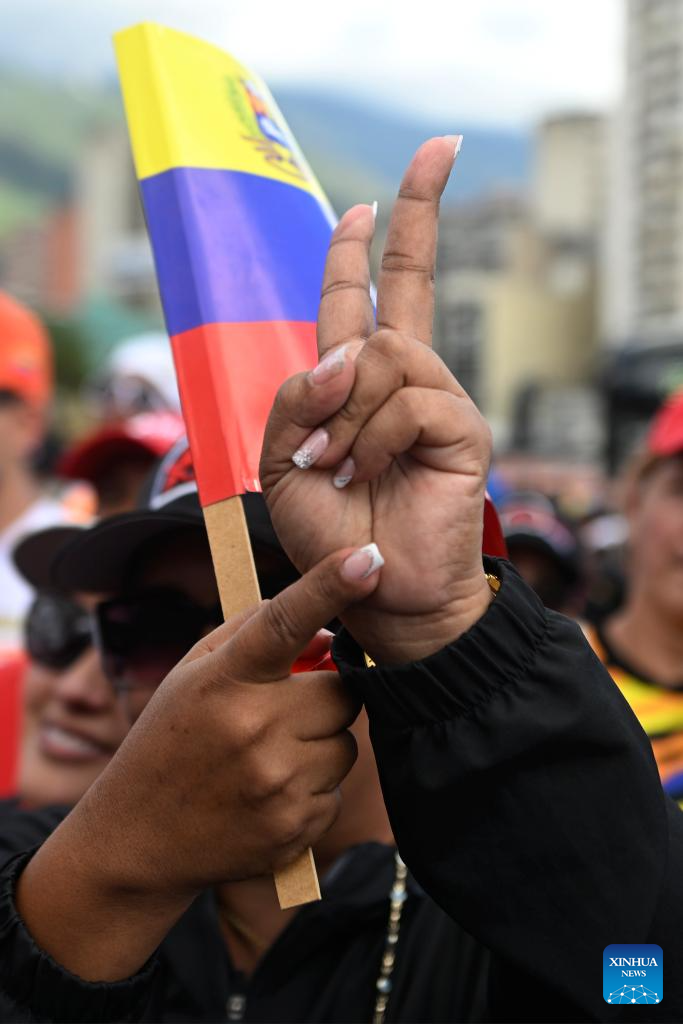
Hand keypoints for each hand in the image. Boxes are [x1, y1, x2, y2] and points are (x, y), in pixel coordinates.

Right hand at [16, 546, 380, 980]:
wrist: (135, 840)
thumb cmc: (169, 740)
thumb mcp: (192, 674)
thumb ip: (253, 636)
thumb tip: (327, 629)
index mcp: (224, 682)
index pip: (283, 623)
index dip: (328, 587)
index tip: (367, 558)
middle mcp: (253, 730)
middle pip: (341, 694)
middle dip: (326, 695)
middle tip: (287, 709)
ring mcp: (275, 784)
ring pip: (344, 746)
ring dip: (320, 744)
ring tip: (268, 757)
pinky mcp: (292, 830)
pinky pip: (334, 792)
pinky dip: (311, 789)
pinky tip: (267, 793)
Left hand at [261, 137, 492, 662]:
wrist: (375, 593)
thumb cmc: (330, 531)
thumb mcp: (281, 461)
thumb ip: (294, 400)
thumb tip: (341, 355)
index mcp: (360, 381)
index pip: (371, 297)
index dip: (375, 242)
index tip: (378, 194)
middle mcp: (404, 378)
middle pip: (408, 282)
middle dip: (419, 211)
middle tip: (439, 147)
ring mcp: (437, 398)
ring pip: (384, 353)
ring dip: (343, 411)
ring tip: (334, 464)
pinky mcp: (462, 427)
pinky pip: (407, 400)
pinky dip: (370, 438)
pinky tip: (362, 472)